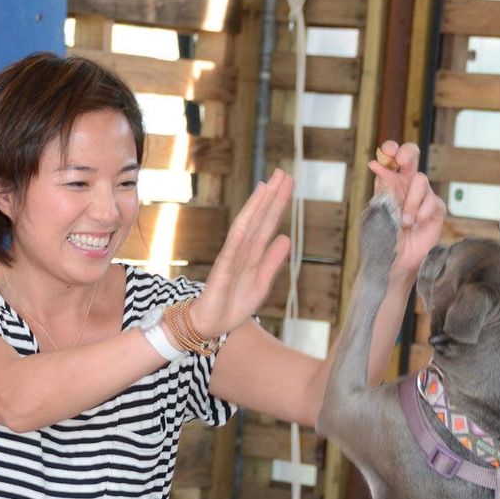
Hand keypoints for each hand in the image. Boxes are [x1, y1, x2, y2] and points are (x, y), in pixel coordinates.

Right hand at [191, 169, 293, 340]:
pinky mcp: (221, 273)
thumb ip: (272, 260)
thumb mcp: (261, 282)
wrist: (211, 326)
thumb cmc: (233, 304)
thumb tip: (286, 237)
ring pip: (245, 229)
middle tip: (283, 172)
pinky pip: (230, 253)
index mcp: (252, 254)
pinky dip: (238, 237)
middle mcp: (242, 251)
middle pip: (258, 219)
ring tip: (266, 187)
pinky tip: (246, 222)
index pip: (268, 224)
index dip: (278, 204)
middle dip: (271, 197)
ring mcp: (231, 260)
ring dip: (255, 208)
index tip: (288, 182)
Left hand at [369, 141, 445, 276]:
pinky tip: (416, 226)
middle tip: (401, 160)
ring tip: (405, 222)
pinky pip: (432, 201)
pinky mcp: (435, 209)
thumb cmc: (382, 239)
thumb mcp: (377, 212)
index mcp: (389, 183)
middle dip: (407, 153)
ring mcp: (422, 196)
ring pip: (421, 181)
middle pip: (412, 156)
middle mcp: (406, 185)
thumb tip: (376, 164)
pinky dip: (422, 213)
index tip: (387, 152)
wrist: (395, 262)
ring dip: (410, 201)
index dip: (391, 149)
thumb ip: (382, 189)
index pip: (391, 158)